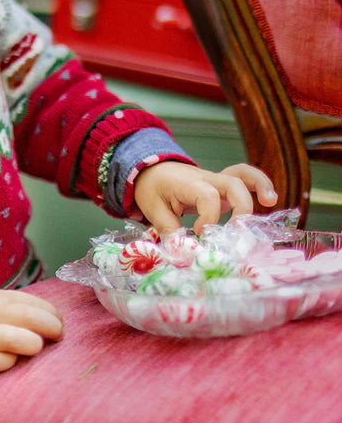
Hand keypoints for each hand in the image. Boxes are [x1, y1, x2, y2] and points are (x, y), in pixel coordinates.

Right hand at [0, 283, 62, 374]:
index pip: (31, 301)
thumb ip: (11, 305)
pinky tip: (9, 361)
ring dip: (31, 343)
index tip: (59, 322)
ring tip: (34, 347)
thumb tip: (45, 315)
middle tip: (58, 336)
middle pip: (28, 317)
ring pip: (13, 339)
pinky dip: (5, 362)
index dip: (51, 313)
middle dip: (50, 326)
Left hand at [133, 161, 277, 234]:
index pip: (208, 197)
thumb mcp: (153, 208)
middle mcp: (205, 179)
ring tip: (270, 202)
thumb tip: (183, 251)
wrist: (151, 170)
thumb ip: (169, 229)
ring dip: (259, 186)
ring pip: (241, 175)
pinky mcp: (221, 186)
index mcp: (187, 183)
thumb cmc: (153, 188)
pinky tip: (270, 199)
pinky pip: (243, 178)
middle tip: (237, 231)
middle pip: (231, 184)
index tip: (198, 232)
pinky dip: (258, 184)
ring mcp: (215, 180)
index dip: (208, 217)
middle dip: (241, 207)